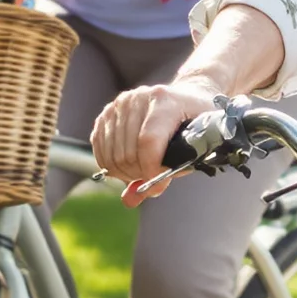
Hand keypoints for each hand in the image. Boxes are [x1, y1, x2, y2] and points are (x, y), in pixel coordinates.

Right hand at [93, 73, 220, 204]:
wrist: (186, 98)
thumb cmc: (194, 124)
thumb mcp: (196, 145)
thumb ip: (168, 172)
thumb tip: (131, 199)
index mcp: (164, 100)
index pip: (149, 141)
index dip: (152, 170)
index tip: (160, 184)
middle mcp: (137, 98)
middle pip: (127, 153)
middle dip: (141, 175)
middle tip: (154, 177)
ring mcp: (119, 105)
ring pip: (112, 156)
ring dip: (126, 173)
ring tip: (144, 170)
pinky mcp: (106, 114)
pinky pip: (100, 152)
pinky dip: (113, 167)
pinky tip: (130, 165)